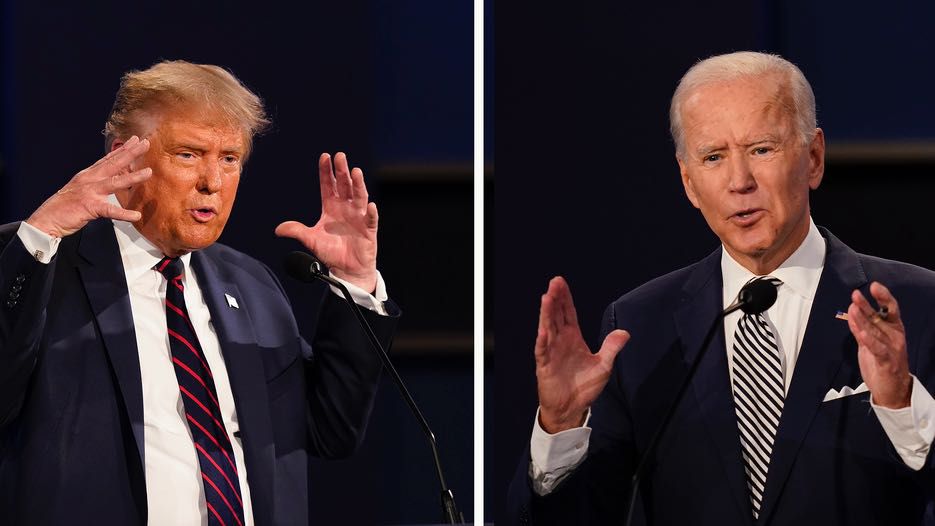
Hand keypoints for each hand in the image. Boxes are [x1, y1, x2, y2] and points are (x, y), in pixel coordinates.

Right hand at [26, 136, 151, 237]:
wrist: (47, 219)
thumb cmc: (65, 206)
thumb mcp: (81, 188)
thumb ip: (96, 182)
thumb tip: (110, 177)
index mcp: (88, 175)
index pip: (108, 159)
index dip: (122, 149)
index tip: (135, 140)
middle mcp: (89, 180)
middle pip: (113, 164)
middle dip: (130, 153)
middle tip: (146, 143)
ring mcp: (89, 192)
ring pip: (114, 182)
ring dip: (133, 177)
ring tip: (148, 172)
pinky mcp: (89, 207)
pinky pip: (110, 211)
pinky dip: (123, 214)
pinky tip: (135, 215)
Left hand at [275, 152, 377, 291]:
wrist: (347, 270)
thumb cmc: (331, 253)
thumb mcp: (311, 240)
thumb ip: (296, 231)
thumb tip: (278, 229)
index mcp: (331, 207)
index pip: (328, 185)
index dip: (326, 171)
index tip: (325, 156)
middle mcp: (346, 208)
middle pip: (344, 185)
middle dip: (342, 171)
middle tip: (340, 156)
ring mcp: (358, 217)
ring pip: (359, 197)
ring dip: (358, 184)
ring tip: (356, 172)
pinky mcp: (368, 230)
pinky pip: (371, 219)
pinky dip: (371, 212)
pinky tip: (369, 206)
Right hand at [536, 276, 629, 432]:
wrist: (572, 408)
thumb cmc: (584, 387)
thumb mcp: (603, 366)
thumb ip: (612, 348)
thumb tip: (625, 332)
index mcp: (573, 338)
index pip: (568, 313)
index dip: (565, 298)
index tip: (560, 282)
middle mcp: (560, 341)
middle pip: (556, 315)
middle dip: (555, 299)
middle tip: (554, 282)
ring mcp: (551, 352)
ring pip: (547, 328)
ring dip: (546, 314)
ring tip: (546, 298)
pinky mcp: (545, 366)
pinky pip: (543, 352)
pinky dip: (543, 341)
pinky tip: (543, 331)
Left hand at [847, 282, 911, 408]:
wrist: (893, 389)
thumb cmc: (882, 363)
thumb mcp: (870, 342)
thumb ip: (862, 327)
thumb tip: (852, 310)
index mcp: (893, 330)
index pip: (890, 309)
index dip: (883, 297)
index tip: (874, 286)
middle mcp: (894, 336)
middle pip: (881, 317)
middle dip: (868, 305)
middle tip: (856, 294)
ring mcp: (891, 349)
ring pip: (875, 331)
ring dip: (863, 319)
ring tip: (852, 308)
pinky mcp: (886, 362)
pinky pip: (877, 348)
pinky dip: (868, 340)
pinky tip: (861, 332)